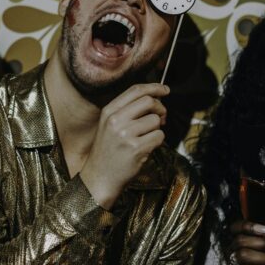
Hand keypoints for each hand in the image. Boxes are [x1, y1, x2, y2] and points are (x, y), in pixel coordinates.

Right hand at [79, 83, 168, 208]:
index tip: (165, 89)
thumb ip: (128, 110)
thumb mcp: (110, 125)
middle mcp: (115, 120)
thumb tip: (156, 99)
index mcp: (109, 111)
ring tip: (146, 139)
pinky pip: (159, 137)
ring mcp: (125, 134)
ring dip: (157, 129)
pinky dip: (157, 142)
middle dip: (160, 108)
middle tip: (161, 118)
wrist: (99, 177)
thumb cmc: (108, 151)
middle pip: (149, 101)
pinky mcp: (136, 148)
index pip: (135, 90)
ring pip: (155, 120)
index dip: (154, 87)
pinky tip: (146, 148)